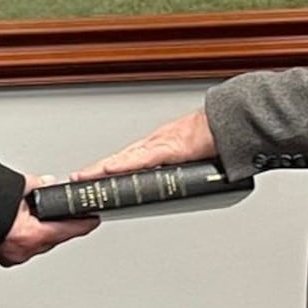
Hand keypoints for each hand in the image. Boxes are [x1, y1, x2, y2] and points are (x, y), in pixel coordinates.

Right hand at [0, 175, 99, 266]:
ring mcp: (9, 256)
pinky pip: (23, 244)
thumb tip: (47, 183)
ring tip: (45, 210)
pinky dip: (28, 232)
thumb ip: (35, 185)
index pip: (67, 230)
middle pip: (54, 238)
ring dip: (44, 227)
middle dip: (63, 222)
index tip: (95, 218)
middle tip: (73, 209)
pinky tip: (26, 219)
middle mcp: (20, 251)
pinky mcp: (0, 254)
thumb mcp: (11, 186)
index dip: (84, 223)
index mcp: (28, 236)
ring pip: (38, 242)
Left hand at [70, 110, 216, 181]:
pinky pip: (142, 158)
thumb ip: (181, 171)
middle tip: (77, 178)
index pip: (127, 160)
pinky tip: (109, 170)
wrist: (230, 121)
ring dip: (103, 169)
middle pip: (119, 159)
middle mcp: (155, 143)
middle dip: (97, 170)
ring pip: (125, 158)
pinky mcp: (169, 147)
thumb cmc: (215, 139)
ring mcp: (160, 144)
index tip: (91, 178)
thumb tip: (175, 186)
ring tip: (84, 177)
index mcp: (159, 148)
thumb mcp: (192, 160)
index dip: (108, 169)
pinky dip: (124, 165)